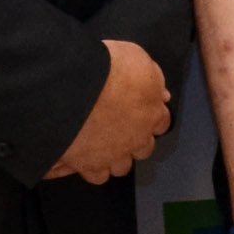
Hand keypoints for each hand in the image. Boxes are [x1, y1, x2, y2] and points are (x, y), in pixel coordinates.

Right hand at [47, 38, 172, 181]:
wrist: (72, 86)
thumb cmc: (106, 68)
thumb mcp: (136, 58)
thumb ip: (152, 77)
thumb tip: (160, 93)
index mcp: (151, 113)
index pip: (161, 122)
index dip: (151, 117)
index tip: (142, 112)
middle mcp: (136, 139)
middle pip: (143, 149)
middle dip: (134, 140)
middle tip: (119, 128)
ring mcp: (113, 155)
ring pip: (120, 166)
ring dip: (114, 157)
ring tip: (99, 145)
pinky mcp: (88, 164)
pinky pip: (95, 175)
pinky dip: (90, 168)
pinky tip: (83, 158)